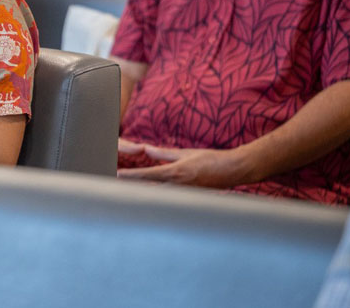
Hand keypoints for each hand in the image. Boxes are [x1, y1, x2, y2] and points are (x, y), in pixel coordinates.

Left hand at [117, 139, 251, 187]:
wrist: (234, 170)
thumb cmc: (211, 159)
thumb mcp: (186, 153)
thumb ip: (165, 153)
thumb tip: (146, 150)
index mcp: (177, 172)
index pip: (148, 175)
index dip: (132, 176)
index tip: (117, 175)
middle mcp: (179, 186)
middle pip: (150, 189)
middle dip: (134, 189)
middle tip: (116, 187)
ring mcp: (184, 194)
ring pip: (159, 196)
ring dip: (144, 195)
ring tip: (128, 193)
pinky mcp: (189, 199)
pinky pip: (170, 200)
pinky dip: (158, 198)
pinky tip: (149, 199)